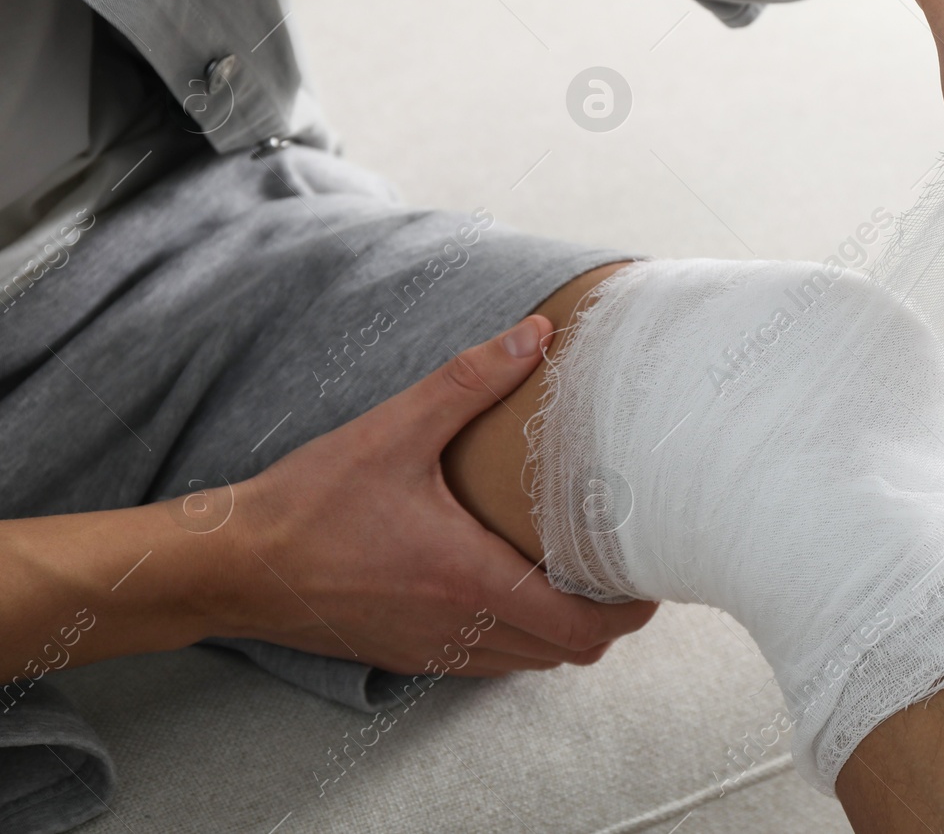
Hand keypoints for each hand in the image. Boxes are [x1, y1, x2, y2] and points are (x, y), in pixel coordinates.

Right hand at [212, 315, 656, 675]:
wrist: (235, 565)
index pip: (581, 626)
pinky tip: (515, 589)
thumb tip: (537, 333)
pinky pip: (490, 665)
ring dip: (565, 631)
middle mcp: (461, 630)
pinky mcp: (409, 656)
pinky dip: (521, 639)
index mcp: (471, 582)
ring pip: (531, 663)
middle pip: (568, 653)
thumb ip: (470, 380)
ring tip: (581, 576)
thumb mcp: (395, 430)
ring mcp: (435, 651)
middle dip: (609, 620)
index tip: (653, 578)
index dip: (630, 613)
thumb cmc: (310, 502)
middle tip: (625, 570)